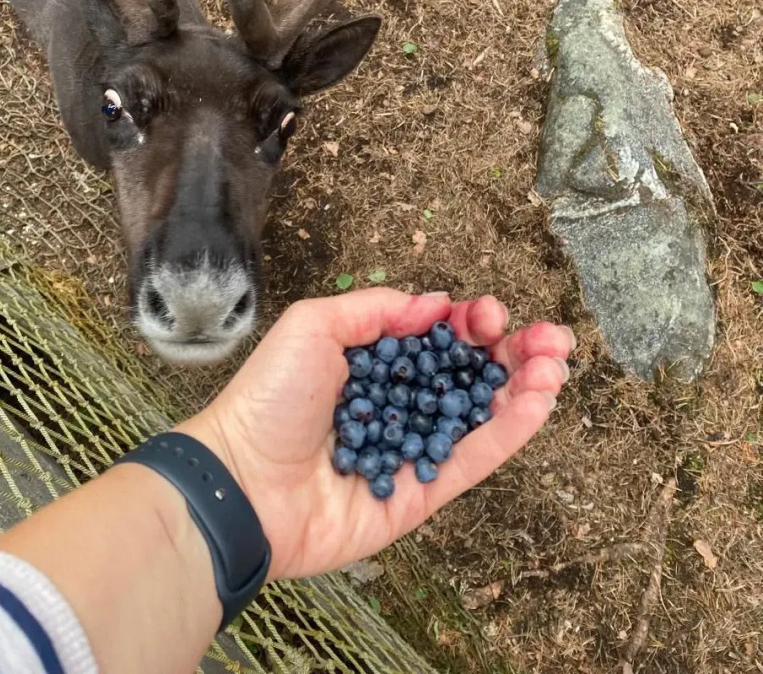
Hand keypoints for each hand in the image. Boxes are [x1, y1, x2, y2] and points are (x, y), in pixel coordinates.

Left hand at [181, 289, 573, 581]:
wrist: (242, 483)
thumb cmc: (269, 398)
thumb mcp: (314, 326)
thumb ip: (378, 310)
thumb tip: (436, 304)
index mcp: (373, 363)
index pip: (437, 339)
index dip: (470, 324)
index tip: (488, 315)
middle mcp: (398, 403)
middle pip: (469, 375)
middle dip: (513, 353)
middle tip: (551, 338)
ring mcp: (413, 449)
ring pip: (481, 415)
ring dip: (524, 388)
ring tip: (555, 364)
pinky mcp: (422, 493)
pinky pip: (474, 459)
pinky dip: (510, 431)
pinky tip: (539, 401)